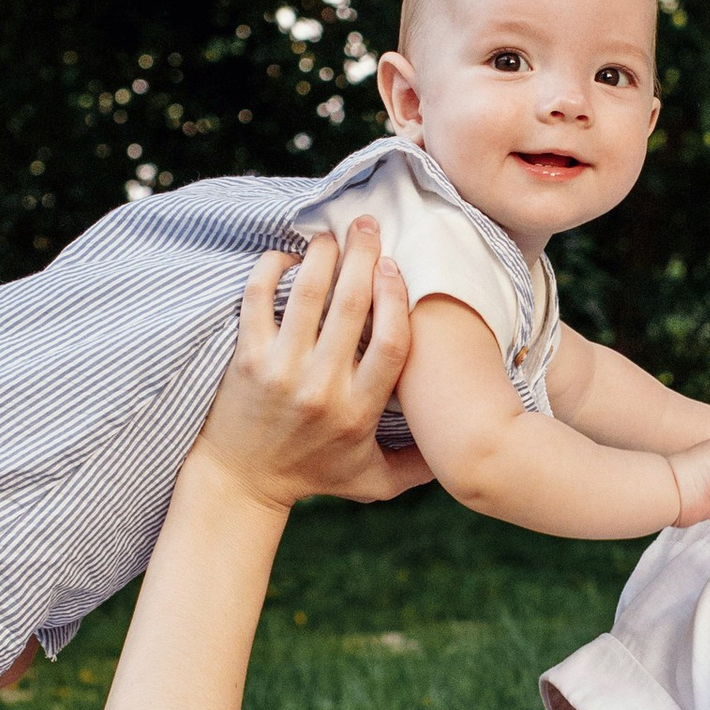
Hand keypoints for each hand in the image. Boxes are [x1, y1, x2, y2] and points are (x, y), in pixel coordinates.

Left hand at [197, 225, 430, 509]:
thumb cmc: (313, 476)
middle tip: (368, 226)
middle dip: (364, 255)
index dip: (397, 297)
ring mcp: (281, 371)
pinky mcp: (247, 359)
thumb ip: (420, 466)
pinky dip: (272, 268)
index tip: (397, 268)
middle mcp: (322, 388)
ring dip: (323, 254)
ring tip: (331, 236)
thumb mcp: (374, 481)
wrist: (241, 484)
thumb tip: (467, 448)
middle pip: (351, 305)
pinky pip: (257, 298)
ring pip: (308, 294)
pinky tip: (286, 258)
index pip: (391, 342)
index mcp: (359, 410)